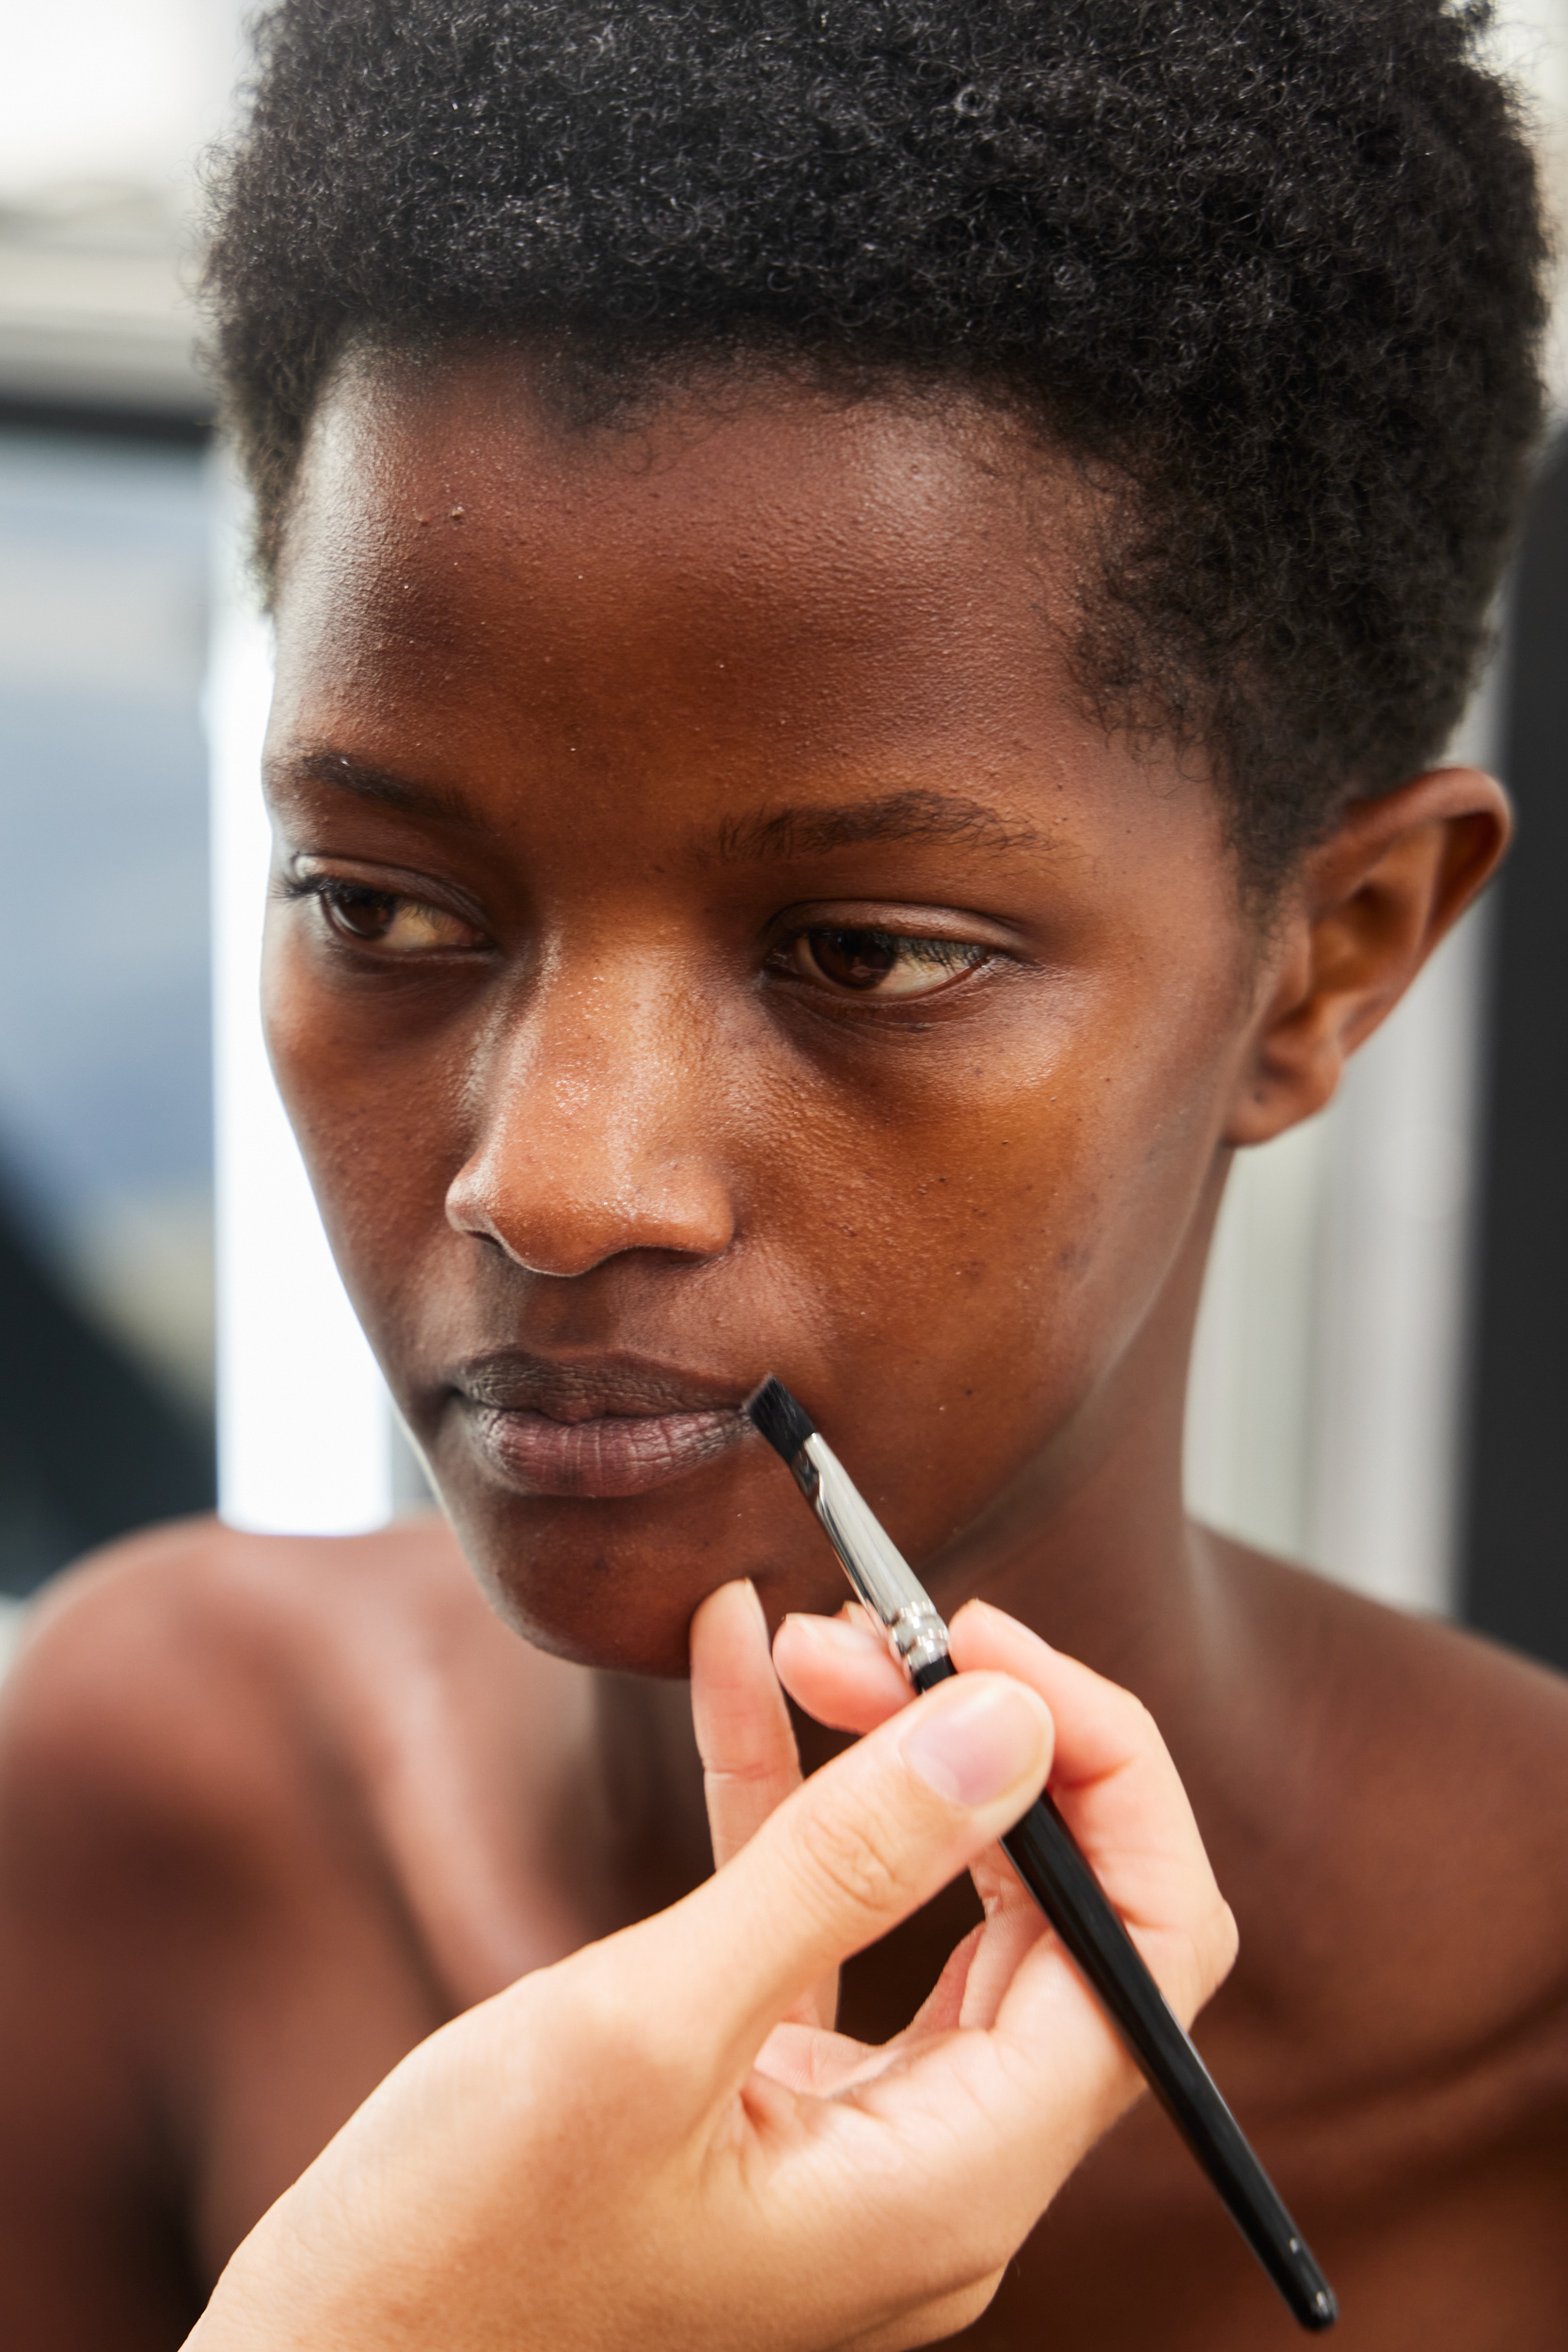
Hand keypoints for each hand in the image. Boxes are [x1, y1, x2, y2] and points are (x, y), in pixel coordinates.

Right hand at [188, 1588, 1234, 2351]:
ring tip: (812, 1632)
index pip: (1141, 1948)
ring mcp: (860, 2140)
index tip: (988, 1652)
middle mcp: (940, 2169)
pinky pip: (827, 1923)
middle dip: (983, 1742)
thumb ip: (844, 1867)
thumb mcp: (647, 2028)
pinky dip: (790, 1795)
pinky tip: (737, 1668)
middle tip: (879, 1627)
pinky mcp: (774, 2102)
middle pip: (1060, 1914)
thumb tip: (1008, 1725)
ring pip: (948, 1905)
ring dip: (890, 1755)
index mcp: (953, 2180)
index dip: (1099, 1775)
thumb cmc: (463, 2248)